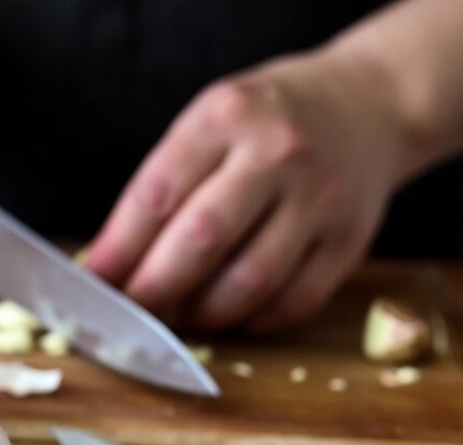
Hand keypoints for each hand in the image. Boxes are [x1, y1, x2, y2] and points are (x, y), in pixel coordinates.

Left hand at [83, 51, 407, 333]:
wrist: (369, 104)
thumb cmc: (267, 123)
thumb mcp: (210, 122)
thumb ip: (165, 184)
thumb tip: (110, 264)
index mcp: (226, 116)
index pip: (157, 194)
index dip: (118, 249)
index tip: (92, 283)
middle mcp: (277, 153)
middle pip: (201, 240)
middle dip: (153, 290)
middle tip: (129, 315)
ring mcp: (320, 198)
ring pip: (249, 280)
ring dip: (201, 314)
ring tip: (176, 319)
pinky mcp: (351, 239)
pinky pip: (295, 301)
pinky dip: (253, 322)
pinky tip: (230, 319)